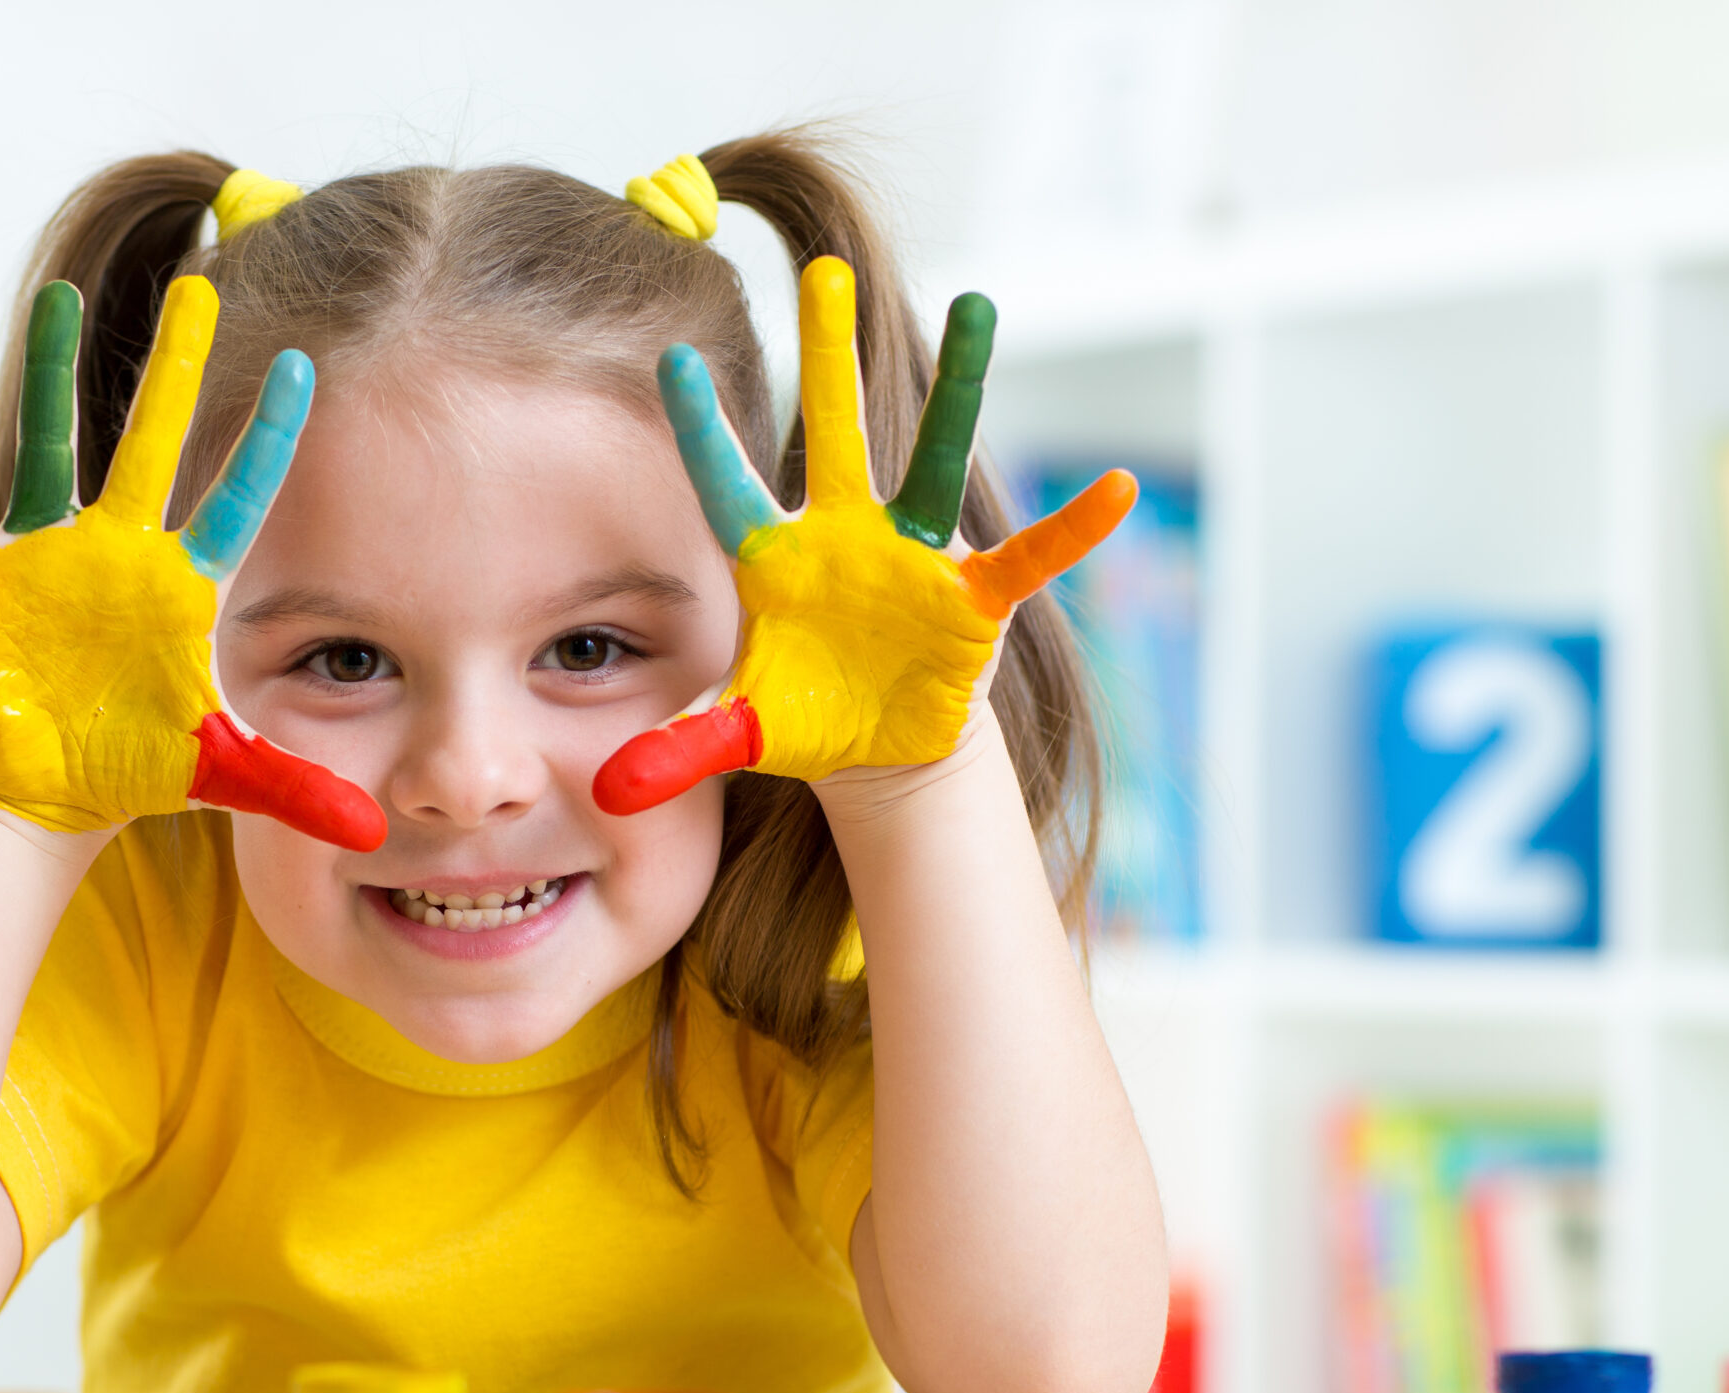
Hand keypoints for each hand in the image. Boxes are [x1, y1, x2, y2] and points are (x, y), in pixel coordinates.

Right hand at [0, 276, 386, 849]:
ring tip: (53, 299)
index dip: (267, 439)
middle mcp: (117, 550)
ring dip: (47, 375)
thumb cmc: (143, 759)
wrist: (58, 783)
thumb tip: (371, 835)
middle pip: (151, 444)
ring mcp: (45, 558)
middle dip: (172, 370)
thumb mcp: (225, 774)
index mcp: (183, 583)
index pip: (239, 499)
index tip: (305, 367)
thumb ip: (298, 791)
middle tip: (196, 288)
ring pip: (48, 448)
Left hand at [593, 256, 1137, 814]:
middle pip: (831, 432)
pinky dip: (1072, 529)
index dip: (702, 428)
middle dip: (828, 354)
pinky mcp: (971, 597)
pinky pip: (1028, 557)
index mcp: (774, 559)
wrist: (881, 749)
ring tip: (977, 304)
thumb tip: (611, 788)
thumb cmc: (806, 718)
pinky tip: (1117, 490)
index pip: (727, 483)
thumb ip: (683, 745)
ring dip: (958, 386)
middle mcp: (843, 536)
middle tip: (821, 269)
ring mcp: (912, 557)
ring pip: (933, 458)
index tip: (670, 358)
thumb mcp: (743, 732)